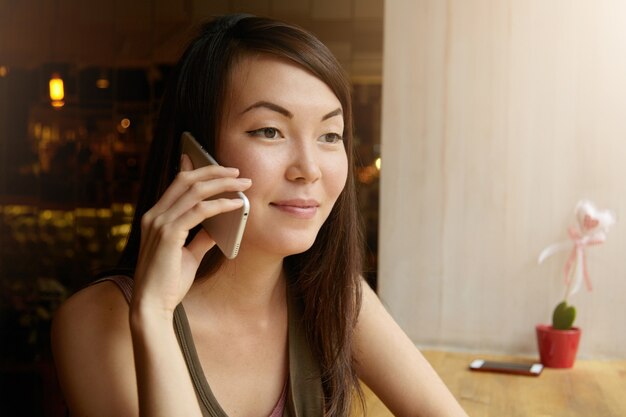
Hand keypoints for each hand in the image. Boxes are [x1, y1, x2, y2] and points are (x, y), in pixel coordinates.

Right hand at [132, 154, 251, 313]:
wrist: (152, 306)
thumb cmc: (169, 283)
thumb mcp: (188, 255)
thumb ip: (200, 238)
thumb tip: (217, 227)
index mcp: (155, 217)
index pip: (176, 184)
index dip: (193, 168)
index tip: (209, 159)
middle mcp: (154, 215)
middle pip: (186, 179)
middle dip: (213, 171)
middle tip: (237, 171)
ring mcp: (159, 223)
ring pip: (195, 190)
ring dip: (223, 184)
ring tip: (243, 184)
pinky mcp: (168, 234)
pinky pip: (200, 210)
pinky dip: (221, 204)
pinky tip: (236, 204)